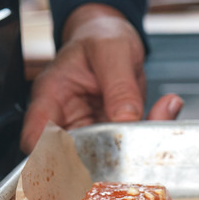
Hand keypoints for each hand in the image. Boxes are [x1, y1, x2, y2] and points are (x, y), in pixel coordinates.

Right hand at [20, 3, 182, 152]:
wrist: (115, 36)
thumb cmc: (101, 36)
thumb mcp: (112, 50)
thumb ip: (119, 84)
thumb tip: (127, 117)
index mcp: (51, 95)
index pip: (37, 136)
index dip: (50, 157)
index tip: (77, 163)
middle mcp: (67, 118)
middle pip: (70, 155)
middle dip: (98, 160)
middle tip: (127, 150)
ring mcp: (90, 128)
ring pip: (103, 155)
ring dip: (129, 150)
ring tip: (152, 124)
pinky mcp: (113, 132)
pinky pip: (127, 144)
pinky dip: (146, 137)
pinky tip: (161, 115)